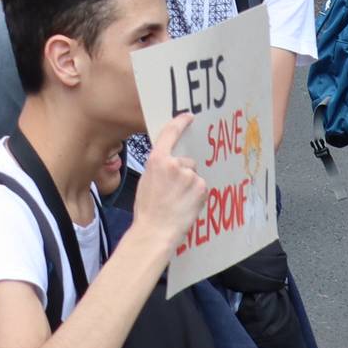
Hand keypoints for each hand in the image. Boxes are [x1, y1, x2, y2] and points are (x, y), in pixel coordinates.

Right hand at [132, 113, 205, 237]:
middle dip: (182, 173)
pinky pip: (201, 187)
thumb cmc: (147, 210)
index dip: (180, 123)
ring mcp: (190, 175)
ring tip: (177, 202)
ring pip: (194, 176)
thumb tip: (169, 164)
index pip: (170, 133)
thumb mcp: (146, 181)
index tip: (189, 116)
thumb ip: (159, 167)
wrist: (156, 231)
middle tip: (171, 192)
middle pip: (186, 161)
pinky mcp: (201, 187)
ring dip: (190, 186)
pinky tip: (185, 206)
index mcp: (156, 159)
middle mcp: (175, 164)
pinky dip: (196, 195)